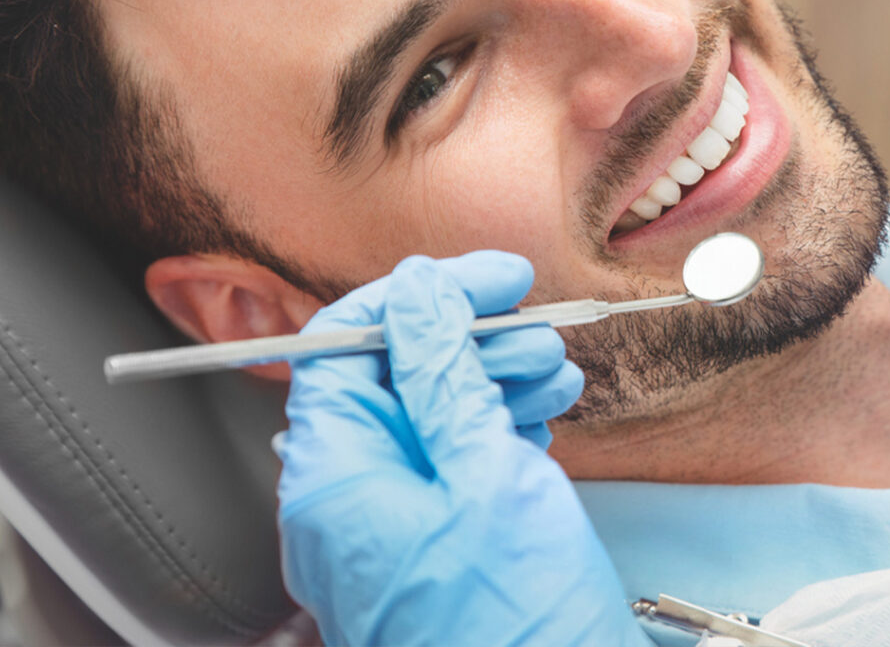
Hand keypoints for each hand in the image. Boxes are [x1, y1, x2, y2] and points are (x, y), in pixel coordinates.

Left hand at [275, 252, 649, 645]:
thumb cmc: (515, 630)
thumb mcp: (484, 473)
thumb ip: (440, 372)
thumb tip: (416, 292)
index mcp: (336, 478)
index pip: (343, 346)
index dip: (414, 297)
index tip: (481, 278)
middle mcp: (353, 500)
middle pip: (394, 376)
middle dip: (466, 339)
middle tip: (531, 322)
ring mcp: (395, 524)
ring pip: (433, 414)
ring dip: (493, 377)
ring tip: (553, 367)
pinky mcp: (436, 541)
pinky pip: (455, 459)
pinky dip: (500, 425)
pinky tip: (544, 413)